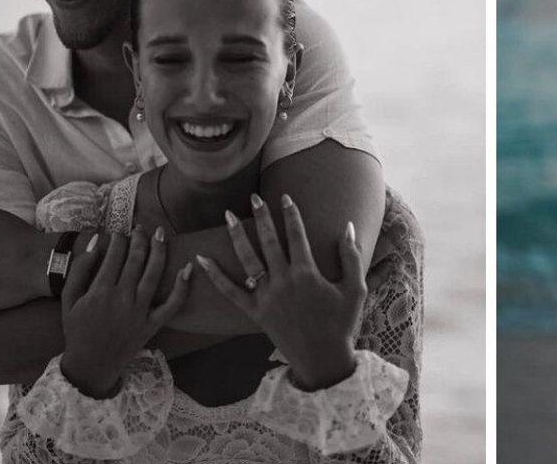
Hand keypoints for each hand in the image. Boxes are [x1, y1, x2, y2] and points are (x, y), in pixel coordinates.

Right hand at [60, 228, 191, 397]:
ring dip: (159, 250)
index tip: (119, 233)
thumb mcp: (68, 300)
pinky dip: (182, 287)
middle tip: (140, 228)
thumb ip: (79, 270)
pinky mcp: (153, 324)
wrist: (91, 364)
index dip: (118, 240)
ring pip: (154, 274)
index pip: (114, 256)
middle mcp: (122, 298)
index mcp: (100, 292)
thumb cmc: (77, 329)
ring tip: (160, 234)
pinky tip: (187, 267)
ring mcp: (140, 311)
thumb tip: (96, 241)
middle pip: (136, 260)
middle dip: (139, 239)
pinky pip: (172, 305)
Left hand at [197, 194, 364, 390]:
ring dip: (238, 236)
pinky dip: (215, 276)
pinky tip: (201, 259)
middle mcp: (283, 281)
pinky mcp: (254, 312)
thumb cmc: (342, 323)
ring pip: (248, 260)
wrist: (322, 358)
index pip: (297, 235)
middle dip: (263, 216)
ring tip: (229, 215)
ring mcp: (266, 296)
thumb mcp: (355, 289)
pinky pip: (230, 292)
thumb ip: (351, 256)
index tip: (285, 197)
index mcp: (307, 274)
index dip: (291, 214)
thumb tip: (347, 227)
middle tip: (254, 197)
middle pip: (269, 241)